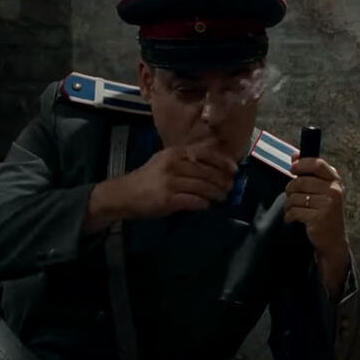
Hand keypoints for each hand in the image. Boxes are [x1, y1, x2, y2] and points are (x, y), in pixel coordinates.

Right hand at [85, 138, 237, 232]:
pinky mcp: (168, 199)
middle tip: (230, 187)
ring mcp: (170, 182)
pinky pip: (193, 201)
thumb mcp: (166, 161)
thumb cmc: (149, 178)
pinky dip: (203, 203)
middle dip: (222, 180)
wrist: (125, 194)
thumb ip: (188, 161)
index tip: (234, 170)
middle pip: (206, 172)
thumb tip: (216, 167)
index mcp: (174, 153)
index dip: (222, 161)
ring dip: (216, 193)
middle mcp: (173, 165)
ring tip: (222, 197)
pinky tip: (207, 205)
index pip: (205, 154)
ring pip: (202, 187)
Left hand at [285, 153, 349, 296]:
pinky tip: (293, 219)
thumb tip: (294, 155)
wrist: (333, 240)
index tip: (293, 169)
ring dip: (289, 204)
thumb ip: (310, 173)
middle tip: (291, 197)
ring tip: (293, 209)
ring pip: (295, 197)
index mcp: (335, 181)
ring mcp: (327, 205)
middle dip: (290, 189)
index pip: (317, 164)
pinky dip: (290, 216)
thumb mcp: (322, 190)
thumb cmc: (326, 213)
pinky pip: (294, 211)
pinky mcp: (318, 218)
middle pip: (300, 182)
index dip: (301, 164)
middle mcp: (334, 191)